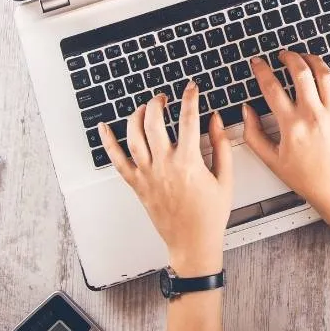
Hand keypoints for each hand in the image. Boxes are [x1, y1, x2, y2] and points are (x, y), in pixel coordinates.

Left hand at [99, 81, 232, 275]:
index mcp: (189, 162)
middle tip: (164, 98)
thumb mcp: (225, 178)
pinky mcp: (137, 185)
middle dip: (158, 103)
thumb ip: (221, 146)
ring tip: (144, 108)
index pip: (188, 119)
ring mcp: (148, 175)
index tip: (191, 88)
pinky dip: (108, 142)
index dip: (190, 99)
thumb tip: (215, 120)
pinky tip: (104, 128)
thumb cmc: (211, 215)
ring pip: (134, 136)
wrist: (193, 243)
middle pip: (155, 122)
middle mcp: (165, 165)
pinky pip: (117, 160)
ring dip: (137, 116)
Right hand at [242, 48, 329, 217]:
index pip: (272, 88)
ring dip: (311, 58)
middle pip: (299, 72)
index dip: (262, 70)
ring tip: (304, 56)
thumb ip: (253, 134)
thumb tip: (246, 111)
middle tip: (283, 56)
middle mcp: (313, 115)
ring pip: (323, 73)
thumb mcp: (271, 160)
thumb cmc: (307, 178)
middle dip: (288, 58)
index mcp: (291, 126)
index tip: (258, 63)